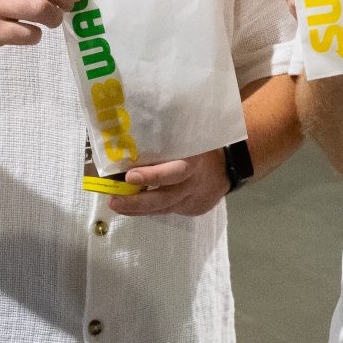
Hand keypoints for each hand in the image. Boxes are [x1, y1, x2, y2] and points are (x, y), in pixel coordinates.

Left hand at [108, 150, 228, 217]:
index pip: (173, 172)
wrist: (229, 167)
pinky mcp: (192, 210)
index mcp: (194, 163)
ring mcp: (192, 200)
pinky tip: (132, 207)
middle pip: (163, 198)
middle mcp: (192, 184)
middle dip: (136, 201)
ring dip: (137, 209)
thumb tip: (136, 131)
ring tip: (116, 205)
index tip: (130, 176)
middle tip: (114, 199)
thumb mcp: (191, 139)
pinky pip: (167, 210)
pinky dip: (149, 209)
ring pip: (162, 208)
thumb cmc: (202, 146)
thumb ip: (169, 139)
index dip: (151, 176)